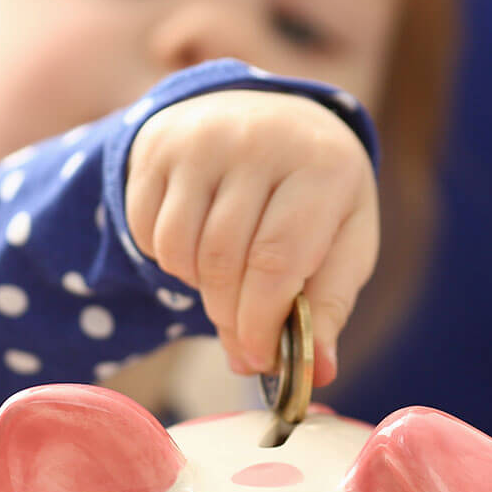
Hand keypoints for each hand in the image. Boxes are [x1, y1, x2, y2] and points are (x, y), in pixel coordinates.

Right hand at [125, 88, 377, 383]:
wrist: (272, 119)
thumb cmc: (316, 198)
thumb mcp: (343, 242)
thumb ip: (330, 306)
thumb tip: (316, 372)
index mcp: (322, 166)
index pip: (276, 260)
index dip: (261, 322)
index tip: (259, 359)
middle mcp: (260, 139)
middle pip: (223, 260)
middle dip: (229, 315)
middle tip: (241, 338)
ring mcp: (203, 137)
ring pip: (179, 249)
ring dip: (197, 286)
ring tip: (226, 279)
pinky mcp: (159, 146)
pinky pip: (148, 231)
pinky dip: (169, 258)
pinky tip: (199, 246)